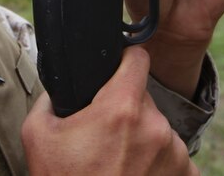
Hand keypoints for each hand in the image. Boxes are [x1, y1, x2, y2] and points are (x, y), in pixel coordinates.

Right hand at [22, 47, 195, 174]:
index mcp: (122, 108)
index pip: (138, 58)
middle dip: (126, 111)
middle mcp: (156, 127)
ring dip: (142, 139)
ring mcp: (175, 154)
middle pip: (143, 99)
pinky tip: (135, 175)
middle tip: (104, 137)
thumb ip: (49, 100)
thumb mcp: (37, 135)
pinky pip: (173, 156)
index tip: (118, 68)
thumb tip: (60, 88)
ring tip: (118, 163)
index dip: (125, 60)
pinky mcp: (186, 175)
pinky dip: (157, 163)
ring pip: (158, 128)